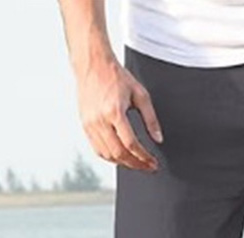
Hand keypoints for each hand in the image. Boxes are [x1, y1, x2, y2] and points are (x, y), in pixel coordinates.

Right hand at [75, 56, 163, 170]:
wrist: (92, 64)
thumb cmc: (115, 76)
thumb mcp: (140, 94)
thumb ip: (151, 118)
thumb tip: (158, 138)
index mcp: (114, 111)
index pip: (130, 144)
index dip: (143, 157)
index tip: (152, 162)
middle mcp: (99, 120)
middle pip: (119, 153)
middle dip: (135, 164)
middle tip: (147, 166)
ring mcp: (90, 124)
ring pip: (107, 155)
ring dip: (123, 163)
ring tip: (136, 163)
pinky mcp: (85, 125)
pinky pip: (97, 149)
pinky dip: (110, 157)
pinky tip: (121, 157)